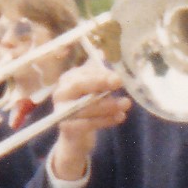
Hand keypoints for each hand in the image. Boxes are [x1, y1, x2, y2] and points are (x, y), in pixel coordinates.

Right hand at [46, 60, 127, 177]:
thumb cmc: (87, 105)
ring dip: (109, 105)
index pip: (83, 73)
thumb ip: (96, 72)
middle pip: (80, 86)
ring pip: (86, 106)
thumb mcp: (92, 87)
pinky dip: (106, 120)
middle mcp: (61, 93)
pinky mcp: (67, 128)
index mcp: (67, 79)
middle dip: (101, 83)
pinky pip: (88, 123)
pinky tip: (120, 117)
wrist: (77, 134)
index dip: (100, 74)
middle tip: (120, 83)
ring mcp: (61, 111)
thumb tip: (100, 53)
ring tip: (126, 104)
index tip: (117, 78)